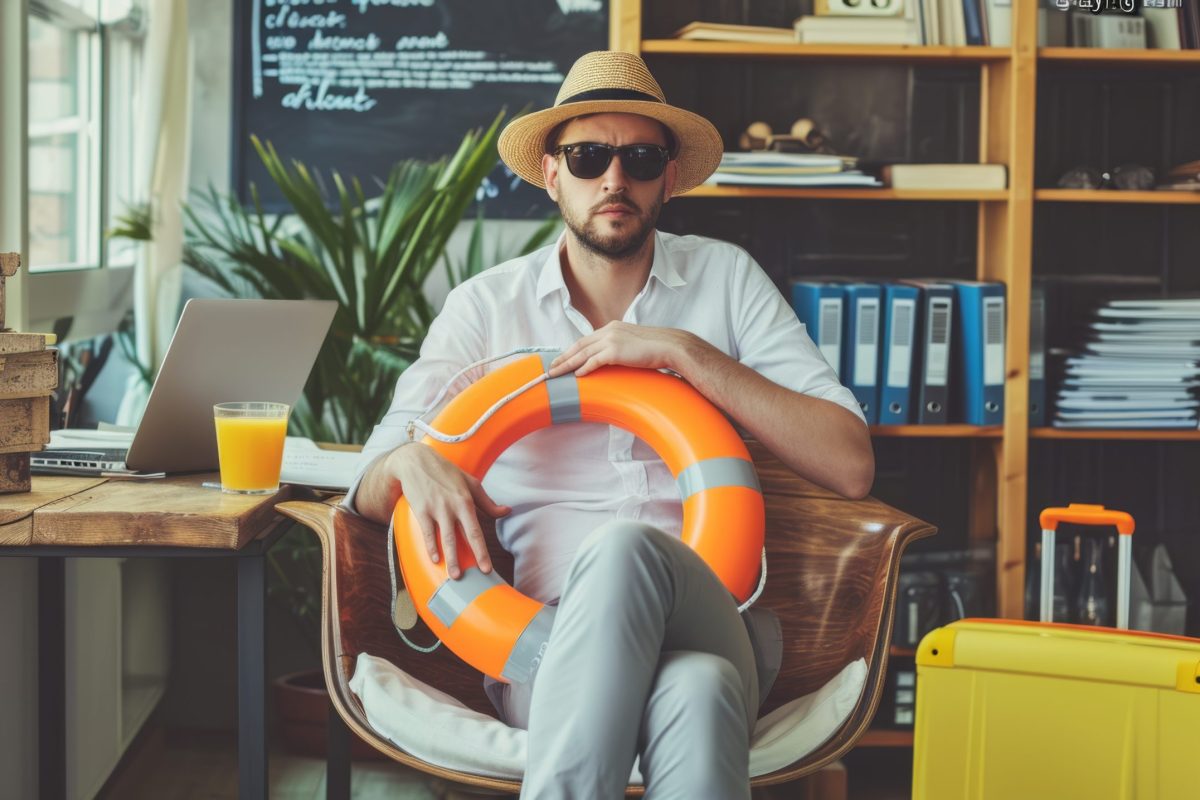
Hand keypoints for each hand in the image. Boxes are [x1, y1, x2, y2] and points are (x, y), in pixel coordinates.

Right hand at [388, 443, 510, 579]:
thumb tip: (507, 511)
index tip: (487, 568)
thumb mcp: (470, 483)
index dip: (482, 551)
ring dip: (450, 558)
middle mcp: (452, 506)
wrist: (416, 461)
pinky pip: (427, 532)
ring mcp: (436, 509)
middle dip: (468, 558)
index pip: (476, 531)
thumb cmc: (446, 472)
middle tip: (473, 577)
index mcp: (466, 501)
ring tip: (454, 576)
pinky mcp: (421, 510)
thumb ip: (487, 502)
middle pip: (462, 537)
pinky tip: (434, 559)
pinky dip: (430, 546)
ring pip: (444, 538)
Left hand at [547, 321, 697, 377]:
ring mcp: (611, 339)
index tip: (563, 358)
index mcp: (612, 327)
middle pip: (579, 345)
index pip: (587, 339)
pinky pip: (594, 361)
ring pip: (582, 353)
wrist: (670, 346)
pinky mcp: (615, 350)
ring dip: (567, 364)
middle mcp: (609, 330)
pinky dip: (584, 368)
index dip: (573, 350)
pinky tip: (577, 375)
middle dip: (563, 357)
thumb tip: (613, 358)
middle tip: (551, 368)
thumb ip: (621, 346)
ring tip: (556, 374)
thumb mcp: (634, 343)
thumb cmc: (656, 348)